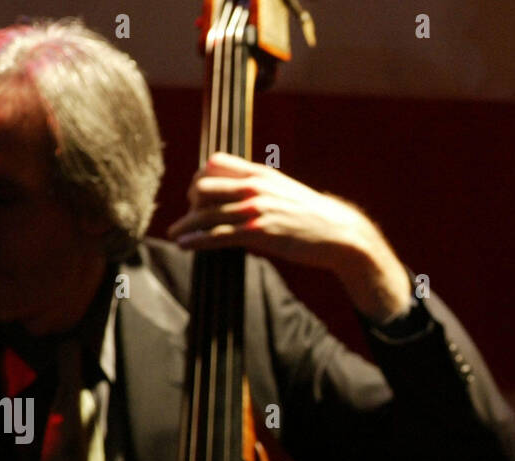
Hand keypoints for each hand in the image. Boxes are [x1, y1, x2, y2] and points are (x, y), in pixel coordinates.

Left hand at [167, 152, 412, 321]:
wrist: (339, 233)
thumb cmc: (311, 217)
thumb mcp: (284, 192)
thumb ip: (261, 189)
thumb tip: (241, 195)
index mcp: (259, 173)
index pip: (214, 163)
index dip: (200, 178)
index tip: (198, 197)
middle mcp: (254, 187)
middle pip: (203, 185)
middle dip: (191, 202)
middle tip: (190, 217)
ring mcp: (256, 210)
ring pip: (207, 213)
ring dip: (186, 224)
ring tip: (175, 233)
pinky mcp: (258, 233)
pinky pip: (218, 236)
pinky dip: (197, 240)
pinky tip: (184, 244)